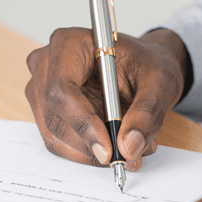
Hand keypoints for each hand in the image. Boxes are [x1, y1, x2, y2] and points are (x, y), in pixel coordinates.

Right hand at [25, 28, 187, 170]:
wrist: (141, 69)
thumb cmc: (146, 65)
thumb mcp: (159, 82)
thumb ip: (146, 113)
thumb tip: (129, 146)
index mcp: (69, 44)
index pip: (62, 90)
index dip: (83, 123)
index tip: (108, 150)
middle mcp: (46, 65)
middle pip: (56, 118)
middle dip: (90, 145)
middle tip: (127, 158)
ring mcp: (42, 90)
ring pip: (56, 136)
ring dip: (91, 153)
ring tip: (130, 150)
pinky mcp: (48, 112)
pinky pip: (60, 143)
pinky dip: (88, 153)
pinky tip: (115, 146)